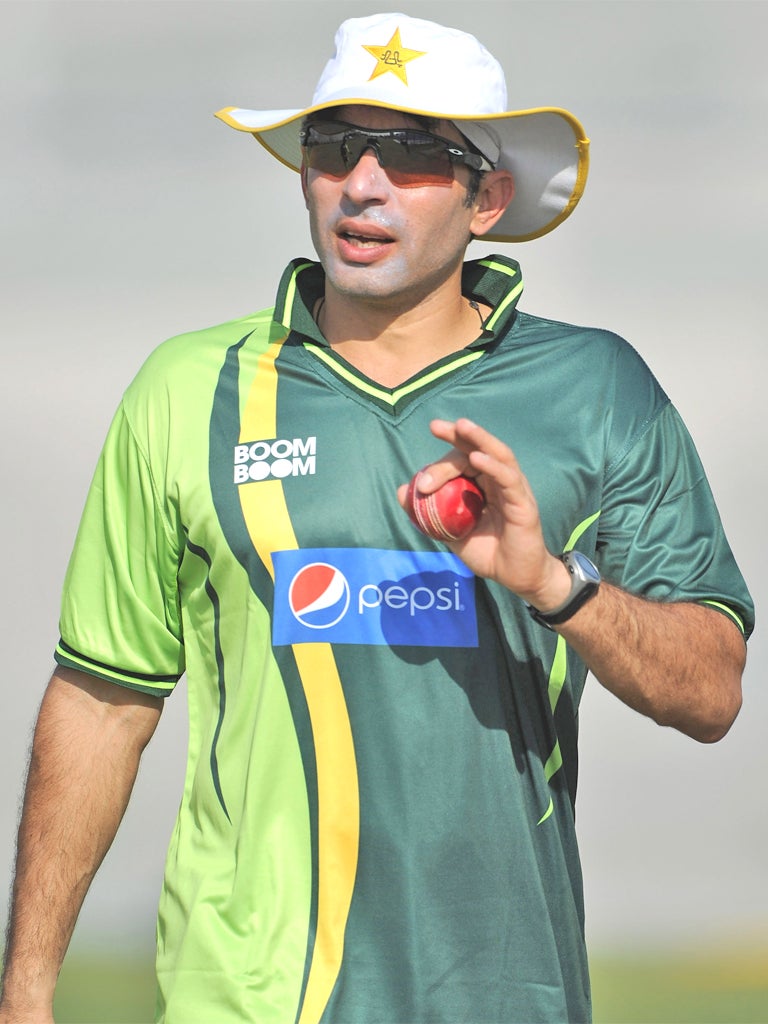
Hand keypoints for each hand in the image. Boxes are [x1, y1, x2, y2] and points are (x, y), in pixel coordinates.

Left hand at [398, 418, 570, 610]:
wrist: (514, 577)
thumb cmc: (486, 552)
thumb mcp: (449, 532)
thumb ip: (428, 512)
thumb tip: (402, 491)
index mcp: (483, 484)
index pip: (464, 457)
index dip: (448, 445)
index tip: (431, 433)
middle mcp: (499, 481)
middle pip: (478, 450)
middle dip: (456, 437)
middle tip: (435, 427)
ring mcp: (513, 490)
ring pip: (498, 455)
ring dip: (479, 438)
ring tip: (461, 425)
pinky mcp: (523, 503)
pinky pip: (508, 480)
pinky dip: (493, 466)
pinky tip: (477, 459)